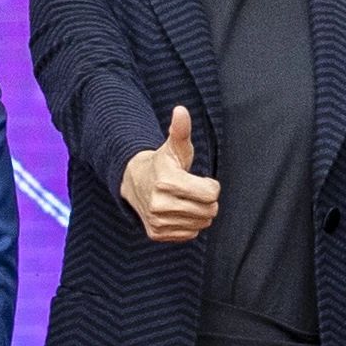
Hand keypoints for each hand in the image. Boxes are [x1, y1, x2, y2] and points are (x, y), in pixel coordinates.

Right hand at [119, 104, 221, 243]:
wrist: (134, 181)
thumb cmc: (162, 163)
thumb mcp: (174, 146)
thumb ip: (181, 130)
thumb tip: (180, 110)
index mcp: (167, 181)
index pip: (211, 194)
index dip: (210, 185)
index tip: (199, 179)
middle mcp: (159, 204)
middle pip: (209, 210)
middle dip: (207, 200)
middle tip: (193, 190)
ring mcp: (157, 221)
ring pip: (201, 224)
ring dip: (199, 213)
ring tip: (185, 200)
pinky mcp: (156, 234)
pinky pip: (189, 234)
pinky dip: (189, 224)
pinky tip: (178, 212)